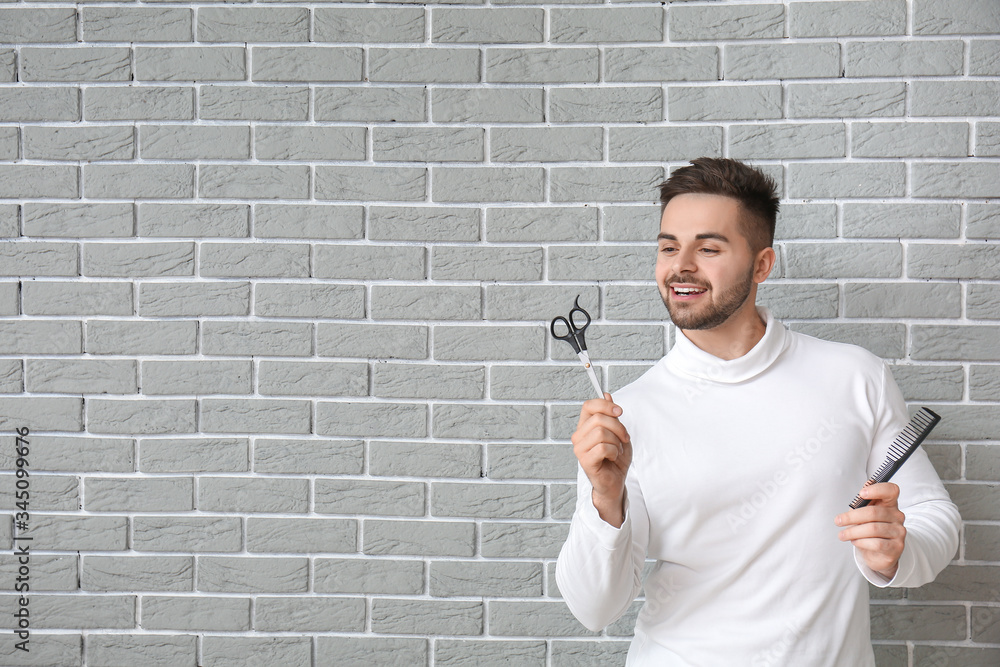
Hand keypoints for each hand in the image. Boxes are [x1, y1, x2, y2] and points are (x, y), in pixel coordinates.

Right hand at [571, 392, 631, 527]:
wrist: (616, 482)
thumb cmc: (615, 458)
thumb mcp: (617, 432)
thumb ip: (610, 415)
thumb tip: (606, 395)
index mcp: (585, 426)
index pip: (589, 406)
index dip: (605, 405)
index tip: (619, 412)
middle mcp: (578, 436)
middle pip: (598, 418)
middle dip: (618, 427)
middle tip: (624, 438)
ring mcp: (580, 449)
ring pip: (601, 432)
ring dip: (617, 441)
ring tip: (617, 450)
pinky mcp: (585, 461)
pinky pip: (603, 448)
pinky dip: (614, 452)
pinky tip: (613, 457)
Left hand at [835, 482, 905, 578]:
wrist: (878, 553)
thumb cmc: (868, 529)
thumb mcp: (862, 514)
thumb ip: (861, 503)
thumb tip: (861, 492)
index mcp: (889, 504)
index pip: (891, 490)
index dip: (877, 489)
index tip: (861, 493)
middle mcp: (897, 516)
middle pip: (873, 512)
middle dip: (851, 517)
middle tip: (838, 521)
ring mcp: (899, 531)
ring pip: (873, 529)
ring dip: (853, 532)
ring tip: (842, 535)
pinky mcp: (897, 546)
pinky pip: (876, 543)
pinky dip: (861, 542)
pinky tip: (855, 541)